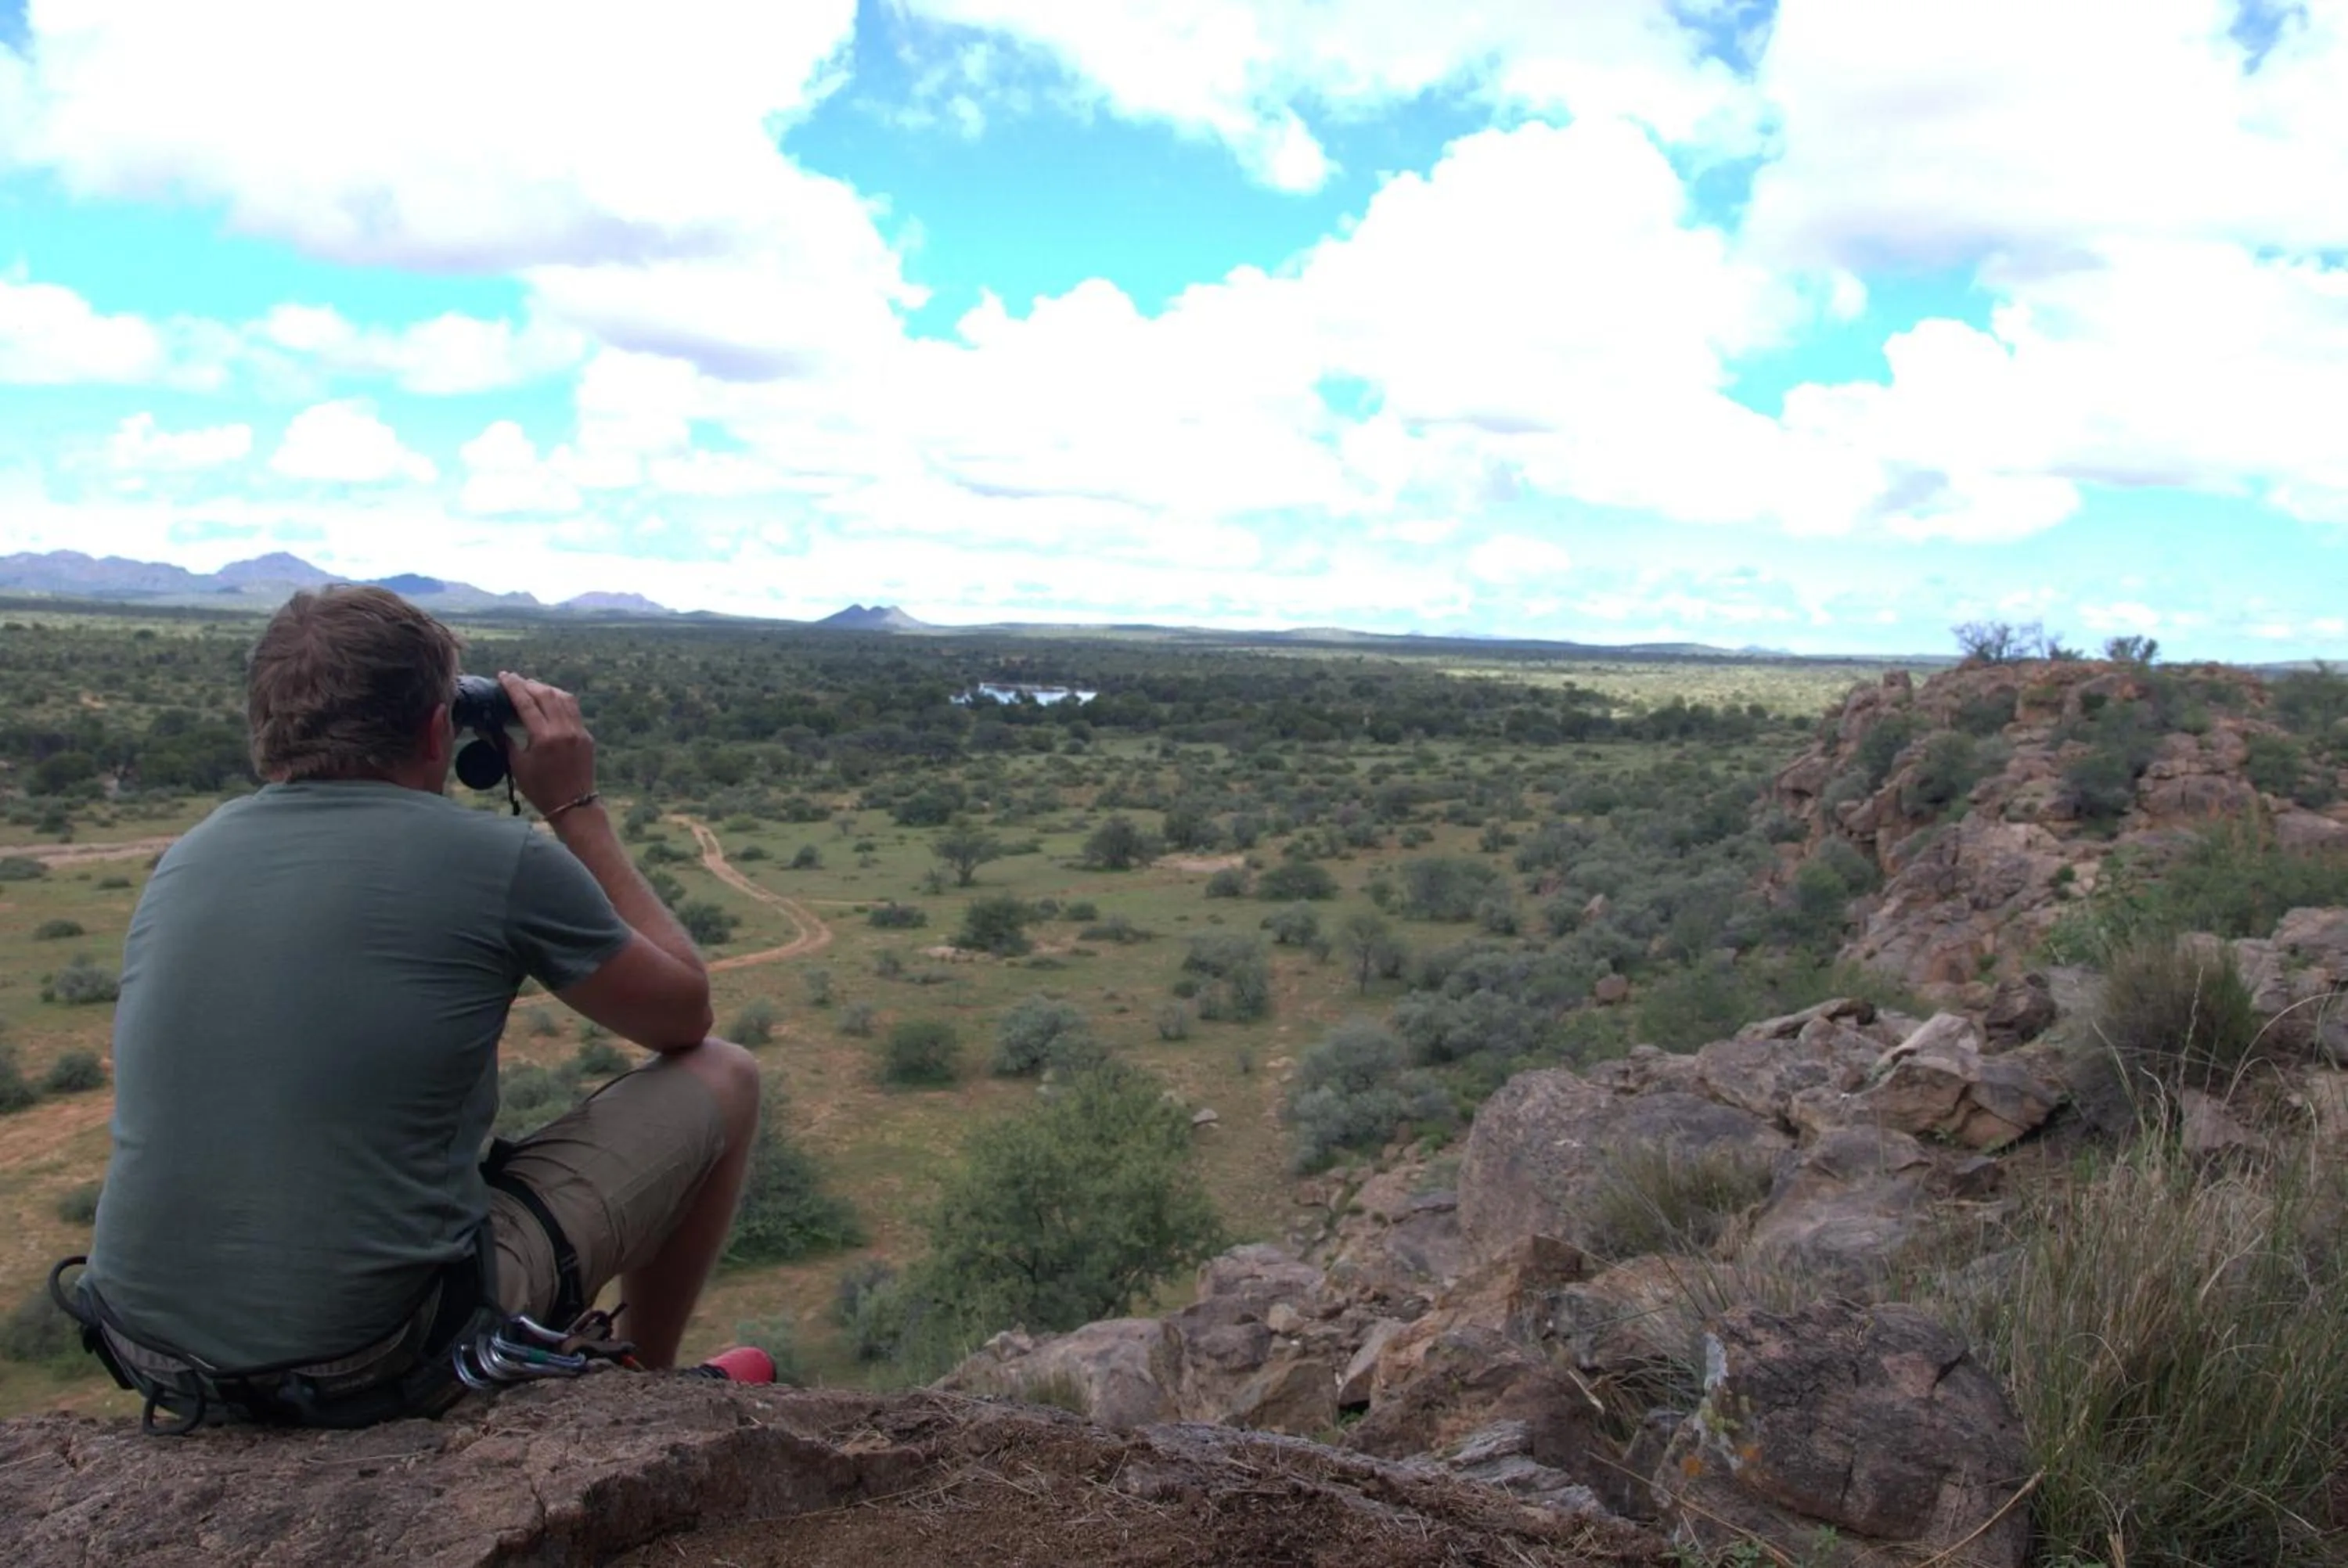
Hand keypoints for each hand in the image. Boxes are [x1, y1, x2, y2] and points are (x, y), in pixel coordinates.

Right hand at [497, 672, 598, 818]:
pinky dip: (560, 700)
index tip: (503, 675)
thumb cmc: (540, 789)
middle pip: (546, 694)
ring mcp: (578, 731)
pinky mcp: (586, 735)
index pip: (526, 703)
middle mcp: (563, 729)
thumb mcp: (517, 765)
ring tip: (532, 688)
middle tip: (515, 681)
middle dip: (529, 684)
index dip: (513, 686)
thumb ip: (502, 741)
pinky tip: (550, 701)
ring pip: (563, 698)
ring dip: (546, 689)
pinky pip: (573, 709)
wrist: (573, 805)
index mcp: (544, 737)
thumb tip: (483, 725)